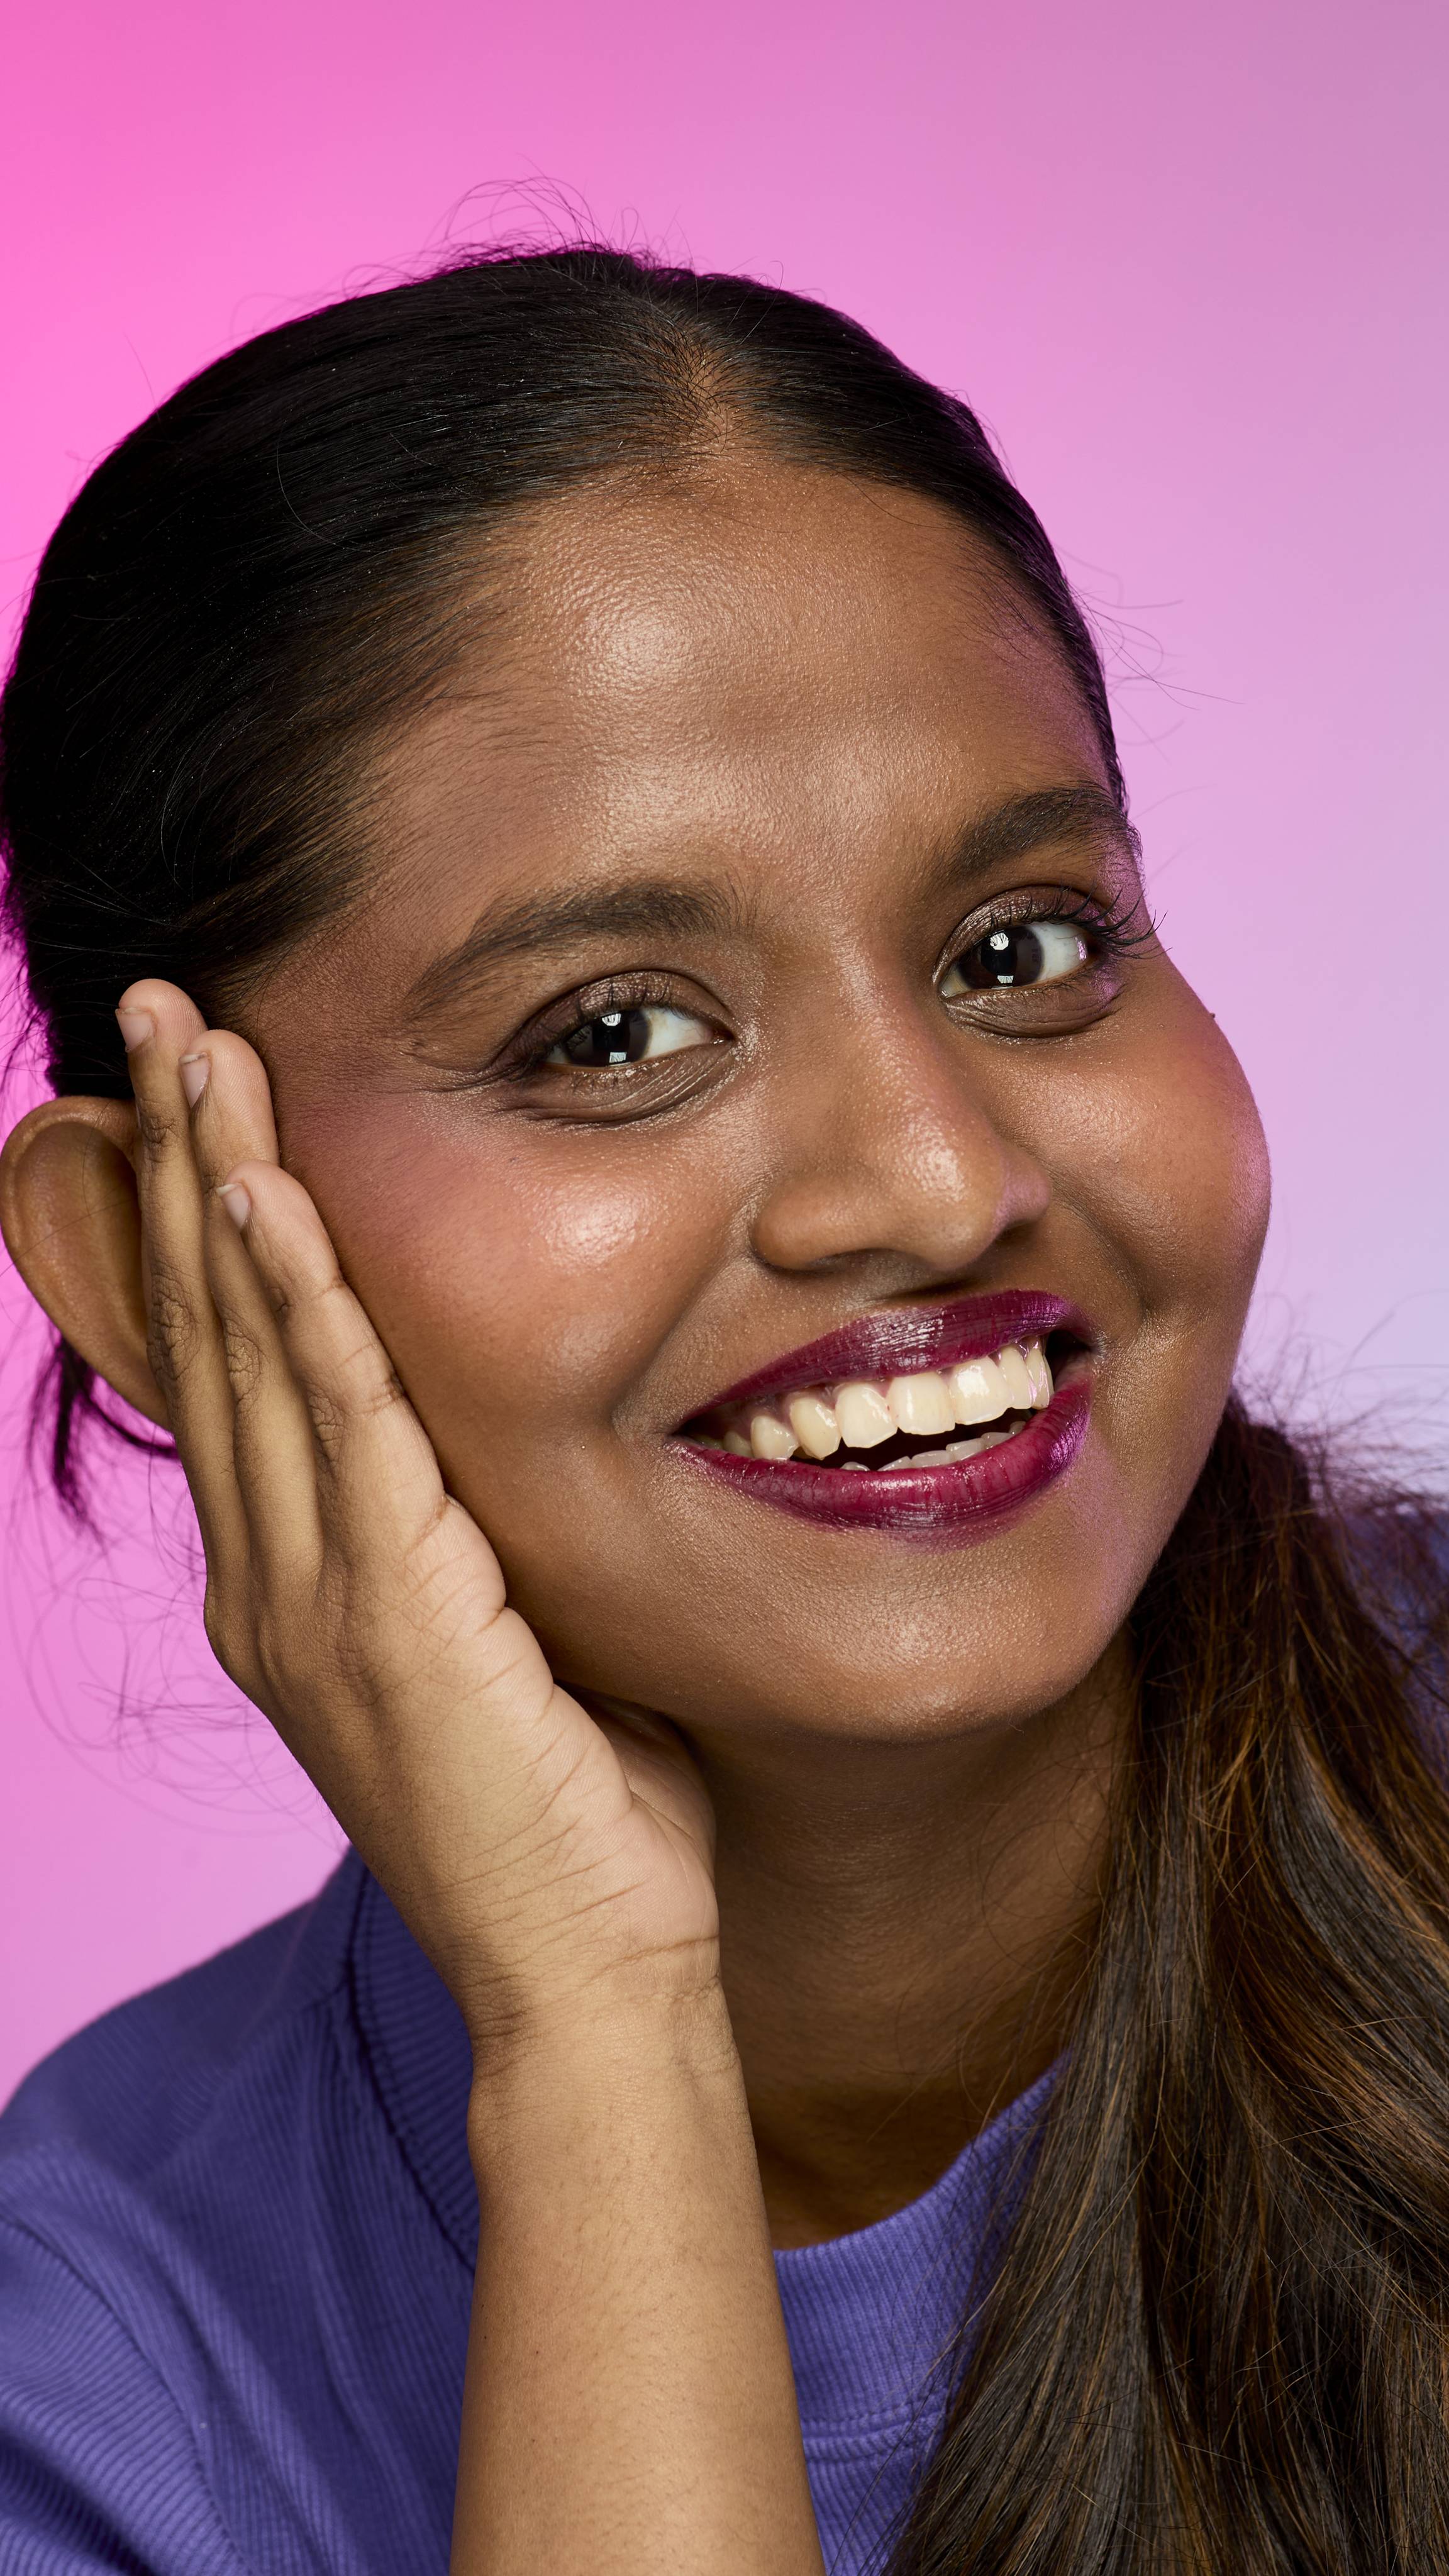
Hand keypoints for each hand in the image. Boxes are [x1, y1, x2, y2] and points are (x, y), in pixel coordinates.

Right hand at [116, 982, 720, 2057]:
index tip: (192, 1092)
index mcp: (296, 1585)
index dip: (196, 1220)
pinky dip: (290, 1297)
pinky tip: (257, 1191)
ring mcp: (313, 1599)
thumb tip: (508, 1453)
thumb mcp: (506, 1644)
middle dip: (174, 1157)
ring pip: (247, 1347)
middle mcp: (273, 1579)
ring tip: (190, 1042)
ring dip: (212, 1180)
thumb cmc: (575, 1814)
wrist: (587, 1976)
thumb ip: (476, 1542)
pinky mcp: (385, 1613)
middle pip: (206, 1326)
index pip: (231, 1365)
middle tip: (155, 1010)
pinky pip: (334, 1421)